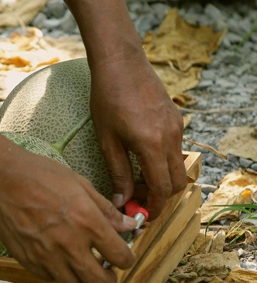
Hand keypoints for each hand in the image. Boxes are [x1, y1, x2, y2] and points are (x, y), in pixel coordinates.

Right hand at [0, 145, 138, 282]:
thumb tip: (129, 225)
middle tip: (106, 271)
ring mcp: (45, 254)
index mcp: (87, 222)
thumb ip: (105, 209)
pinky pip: (48, 278)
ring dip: (81, 279)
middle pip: (99, 282)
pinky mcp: (26, 258)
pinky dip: (56, 272)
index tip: (123, 256)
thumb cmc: (38, 174)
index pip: (121, 257)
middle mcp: (69, 243)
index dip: (127, 259)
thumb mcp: (79, 184)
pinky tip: (55, 257)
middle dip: (108, 281)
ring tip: (79, 265)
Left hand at [89, 54, 186, 217]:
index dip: (154, 207)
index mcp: (152, 145)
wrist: (121, 63)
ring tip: (137, 182)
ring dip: (163, 179)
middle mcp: (171, 138)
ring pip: (178, 166)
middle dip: (161, 197)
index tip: (142, 215)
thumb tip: (121, 201)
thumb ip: (117, 172)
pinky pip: (176, 149)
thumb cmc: (107, 98)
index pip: (162, 188)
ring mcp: (177, 127)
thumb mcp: (107, 139)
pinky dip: (164, 162)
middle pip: (177, 182)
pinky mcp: (177, 119)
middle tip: (139, 202)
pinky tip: (142, 159)